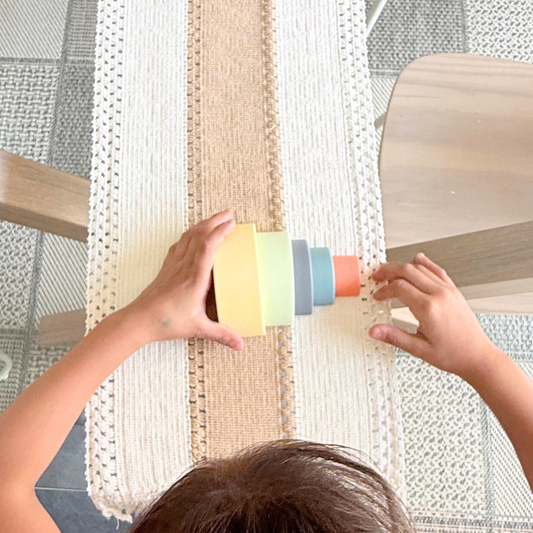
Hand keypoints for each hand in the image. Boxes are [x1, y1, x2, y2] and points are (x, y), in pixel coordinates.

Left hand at [124, 209, 243, 350]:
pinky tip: (193, 234)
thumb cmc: (166, 322)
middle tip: (229, 214)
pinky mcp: (167, 267)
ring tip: (215, 219)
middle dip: (215, 220)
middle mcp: (184, 266)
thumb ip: (221, 334)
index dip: (220, 232)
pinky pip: (179, 244)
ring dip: (202, 224)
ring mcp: (174, 265)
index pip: (208, 246)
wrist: (139, 320)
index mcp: (194, 278)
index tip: (232, 223)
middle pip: (199, 234)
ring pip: (188, 236)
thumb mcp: (198, 328)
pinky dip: (189, 234)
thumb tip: (240, 344)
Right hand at [369, 253, 495, 379]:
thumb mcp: (418, 349)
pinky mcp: (454, 291)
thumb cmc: (453, 354)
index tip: (378, 296)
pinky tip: (419, 260)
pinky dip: (425, 263)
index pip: (399, 287)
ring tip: (391, 272)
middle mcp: (439, 295)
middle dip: (389, 271)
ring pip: (421, 268)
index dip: (384, 290)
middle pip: (408, 271)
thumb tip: (375, 331)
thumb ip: (394, 337)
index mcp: (429, 308)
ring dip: (403, 267)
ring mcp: (448, 291)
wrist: (478, 356)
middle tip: (378, 275)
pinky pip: (437, 270)